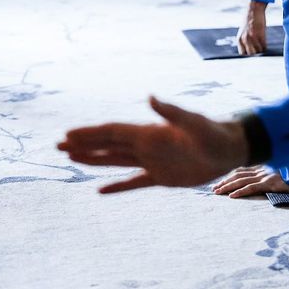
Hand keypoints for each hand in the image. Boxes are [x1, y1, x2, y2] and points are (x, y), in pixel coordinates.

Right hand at [57, 95, 248, 193]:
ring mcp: (152, 161)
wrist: (230, 148)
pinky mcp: (162, 177)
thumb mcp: (193, 122)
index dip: (90, 134)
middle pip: (108, 145)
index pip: (112, 132)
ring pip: (116, 161)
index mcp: (149, 132)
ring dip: (94, 160)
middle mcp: (146, 145)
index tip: (68, 135)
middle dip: (84, 145)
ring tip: (71, 159)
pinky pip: (134, 182)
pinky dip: (117, 187)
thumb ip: (171, 111)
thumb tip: (150, 98)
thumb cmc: (213, 132)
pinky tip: (100, 190)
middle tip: (58, 146)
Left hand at [212, 166, 288, 197]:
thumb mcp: (282, 168)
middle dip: (224, 181)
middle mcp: (261, 169)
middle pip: (238, 174)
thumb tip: (266, 176)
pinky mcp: (270, 183)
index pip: (241, 169)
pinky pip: (252, 187)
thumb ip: (272, 169)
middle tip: (213, 188)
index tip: (219, 181)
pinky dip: (241, 191)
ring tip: (217, 192)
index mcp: (263, 166)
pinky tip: (232, 197)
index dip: (229, 174)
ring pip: (241, 180)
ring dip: (227, 186)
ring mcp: (265, 175)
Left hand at [236, 0, 267, 54]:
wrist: (254, 10)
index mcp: (239, 39)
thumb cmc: (249, 21)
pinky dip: (265, 46)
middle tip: (259, 54)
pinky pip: (264, 45)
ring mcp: (253, 37)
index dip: (248, 56)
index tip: (252, 56)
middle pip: (251, 54)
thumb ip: (245, 42)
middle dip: (256, 55)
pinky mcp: (261, 34)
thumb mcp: (243, 32)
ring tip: (262, 47)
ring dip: (261, 50)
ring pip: (259, 51)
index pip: (243, 54)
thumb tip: (250, 52)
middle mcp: (245, 39)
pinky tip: (265, 43)